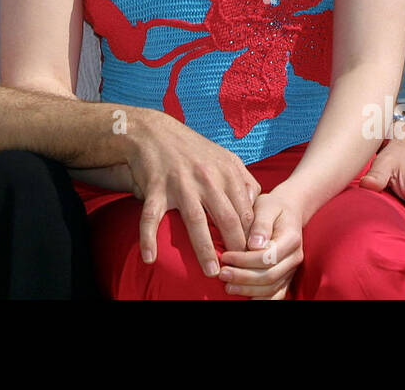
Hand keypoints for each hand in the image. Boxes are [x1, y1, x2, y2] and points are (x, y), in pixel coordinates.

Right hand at [124, 108, 259, 275]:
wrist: (154, 132)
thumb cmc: (193, 149)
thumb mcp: (225, 157)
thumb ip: (244, 179)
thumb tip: (256, 204)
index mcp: (226, 172)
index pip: (245, 210)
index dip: (252, 235)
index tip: (254, 255)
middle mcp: (206, 178)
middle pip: (226, 217)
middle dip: (236, 246)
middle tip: (240, 269)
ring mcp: (180, 184)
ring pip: (195, 220)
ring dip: (204, 248)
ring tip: (211, 271)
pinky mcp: (155, 188)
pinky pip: (151, 216)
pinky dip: (149, 237)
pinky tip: (150, 257)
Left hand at [219, 189, 302, 298]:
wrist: (287, 212)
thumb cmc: (272, 208)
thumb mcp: (266, 206)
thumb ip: (261, 224)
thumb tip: (254, 244)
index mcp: (291, 239)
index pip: (268, 257)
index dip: (244, 260)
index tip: (225, 256)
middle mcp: (294, 257)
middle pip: (269, 276)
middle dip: (243, 277)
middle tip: (222, 274)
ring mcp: (291, 269)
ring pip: (271, 288)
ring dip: (248, 290)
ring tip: (227, 286)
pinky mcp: (286, 277)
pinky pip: (276, 294)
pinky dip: (261, 299)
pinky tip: (244, 297)